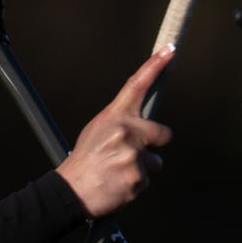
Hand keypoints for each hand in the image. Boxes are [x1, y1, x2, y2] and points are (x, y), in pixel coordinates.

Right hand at [57, 52, 174, 216]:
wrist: (71, 192)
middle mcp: (126, 132)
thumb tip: (145, 127)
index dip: (155, 66)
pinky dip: (136, 185)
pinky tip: (118, 185)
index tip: (170, 50)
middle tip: (132, 154)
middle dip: (156, 144)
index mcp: (114, 116)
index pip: (137, 85)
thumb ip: (123, 124)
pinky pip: (147, 181)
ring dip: (142, 168)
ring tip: (118, 172)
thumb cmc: (86, 161)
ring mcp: (133, 156)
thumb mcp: (98, 131)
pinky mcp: (138, 178)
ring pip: (156, 162)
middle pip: (164, 134)